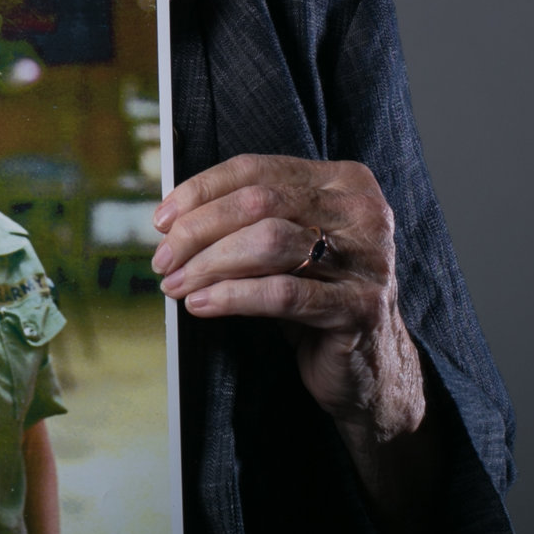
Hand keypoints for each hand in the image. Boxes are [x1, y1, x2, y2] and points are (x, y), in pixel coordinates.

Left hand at [151, 155, 425, 446]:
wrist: (371, 364)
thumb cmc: (317, 294)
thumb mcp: (288, 244)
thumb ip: (249, 219)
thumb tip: (173, 217)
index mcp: (344, 181)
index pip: (257, 170)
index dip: (201, 191)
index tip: (162, 219)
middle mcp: (361, 212)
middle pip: (259, 202)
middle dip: (198, 230)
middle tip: (164, 258)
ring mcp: (366, 259)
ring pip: (268, 242)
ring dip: (209, 263)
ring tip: (178, 284)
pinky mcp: (360, 306)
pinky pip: (282, 293)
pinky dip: (232, 296)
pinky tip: (202, 303)